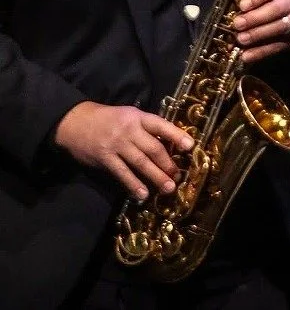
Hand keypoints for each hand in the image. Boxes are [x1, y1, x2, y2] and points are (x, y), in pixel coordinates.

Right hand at [53, 101, 194, 201]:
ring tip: (168, 188)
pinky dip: (133, 184)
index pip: (161, 125)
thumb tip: (170, 144)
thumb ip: (147, 128)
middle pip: (153, 148)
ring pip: (140, 162)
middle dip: (168, 163)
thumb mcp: (130, 116)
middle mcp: (130, 130)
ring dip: (156, 176)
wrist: (76, 122)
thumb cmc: (110, 119)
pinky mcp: (104, 158)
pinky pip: (122, 173)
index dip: (177, 135)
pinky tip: (142, 194)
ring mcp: (117, 144)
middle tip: (178, 176)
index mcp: (139, 117)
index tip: (190, 146)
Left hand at [216, 0, 289, 63]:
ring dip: (257, 34)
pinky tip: (245, 55)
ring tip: (240, 39)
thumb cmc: (270, 1)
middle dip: (255, 18)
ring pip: (278, 28)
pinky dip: (260, 52)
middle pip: (275, 9)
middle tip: (237, 24)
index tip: (242, 5)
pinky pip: (276, 46)